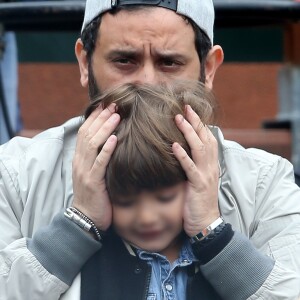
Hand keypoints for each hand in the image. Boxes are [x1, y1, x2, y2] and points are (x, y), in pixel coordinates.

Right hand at [72, 103, 119, 230]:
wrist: (85, 218)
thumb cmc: (93, 194)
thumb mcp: (92, 172)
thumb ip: (96, 157)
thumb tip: (109, 141)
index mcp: (79, 158)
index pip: (84, 132)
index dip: (94, 117)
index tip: (105, 105)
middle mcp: (79, 162)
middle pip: (88, 134)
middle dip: (101, 118)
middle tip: (113, 104)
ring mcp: (85, 171)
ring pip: (93, 144)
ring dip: (105, 128)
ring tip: (116, 115)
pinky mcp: (94, 182)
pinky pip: (100, 163)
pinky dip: (107, 149)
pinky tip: (116, 138)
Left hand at [172, 105, 219, 236]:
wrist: (206, 223)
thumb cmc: (200, 200)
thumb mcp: (200, 179)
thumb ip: (196, 164)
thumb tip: (184, 150)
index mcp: (211, 164)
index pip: (208, 139)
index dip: (200, 124)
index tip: (190, 111)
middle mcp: (211, 167)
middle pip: (205, 139)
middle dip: (195, 121)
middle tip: (185, 107)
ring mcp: (206, 175)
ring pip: (199, 149)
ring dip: (188, 132)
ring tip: (178, 119)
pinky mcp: (198, 186)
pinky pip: (190, 168)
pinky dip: (183, 156)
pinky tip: (174, 146)